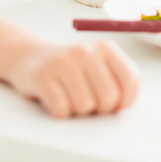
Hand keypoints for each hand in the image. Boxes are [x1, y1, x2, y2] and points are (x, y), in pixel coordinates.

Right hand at [6, 41, 138, 118]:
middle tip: (89, 104)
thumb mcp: (97, 66)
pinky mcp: (42, 76)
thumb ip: (116, 81)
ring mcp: (63, 62)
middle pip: (108, 97)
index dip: (126, 100)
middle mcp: (86, 51)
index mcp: (105, 49)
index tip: (115, 105)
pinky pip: (61, 108)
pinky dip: (60, 112)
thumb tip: (123, 106)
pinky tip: (55, 100)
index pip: (131, 79)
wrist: (29, 57)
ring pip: (84, 105)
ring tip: (70, 99)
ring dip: (77, 111)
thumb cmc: (70, 70)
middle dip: (100, 110)